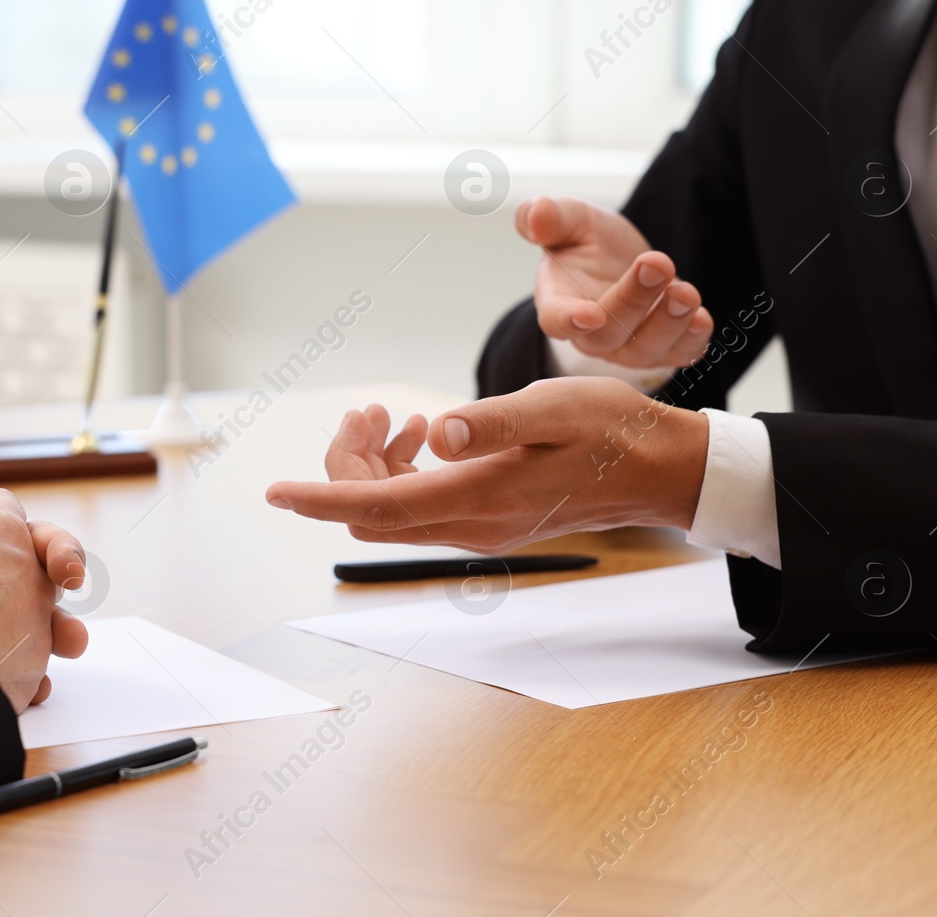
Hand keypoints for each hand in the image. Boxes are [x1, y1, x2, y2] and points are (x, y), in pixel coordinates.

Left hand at [266, 379, 709, 551]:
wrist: (661, 471)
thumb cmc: (614, 432)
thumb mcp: (556, 410)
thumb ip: (493, 423)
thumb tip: (436, 433)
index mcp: (481, 498)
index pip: (377, 508)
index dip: (319, 498)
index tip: (275, 491)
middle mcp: (473, 526)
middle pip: (372, 512)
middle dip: (348, 464)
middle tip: (370, 409)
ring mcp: (479, 529)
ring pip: (393, 512)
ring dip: (375, 466)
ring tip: (394, 414)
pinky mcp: (488, 521)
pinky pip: (421, 507)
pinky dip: (404, 471)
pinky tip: (425, 432)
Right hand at [519, 195, 713, 368]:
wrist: (619, 260)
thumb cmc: (586, 244)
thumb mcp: (569, 220)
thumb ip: (548, 216)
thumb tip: (537, 214)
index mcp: (557, 301)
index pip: (555, 319)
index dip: (569, 320)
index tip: (590, 314)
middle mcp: (590, 333)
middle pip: (609, 332)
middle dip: (635, 300)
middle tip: (658, 263)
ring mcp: (626, 346)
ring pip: (644, 350)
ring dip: (669, 324)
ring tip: (687, 293)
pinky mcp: (661, 348)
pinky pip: (677, 355)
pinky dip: (692, 341)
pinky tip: (702, 317)